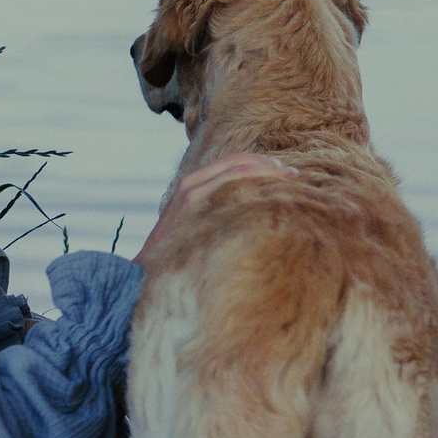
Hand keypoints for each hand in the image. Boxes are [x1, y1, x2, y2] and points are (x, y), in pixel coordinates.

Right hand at [133, 154, 295, 263]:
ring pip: (238, 169)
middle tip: (292, 174)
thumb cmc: (171, 260)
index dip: (258, 163)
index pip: (230, 163)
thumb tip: (241, 220)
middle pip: (237, 162)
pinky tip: (274, 194)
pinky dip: (255, 182)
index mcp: (189, 186)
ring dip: (267, 171)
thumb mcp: (189, 231)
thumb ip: (211, 217)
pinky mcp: (195, 206)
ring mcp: (193, 194)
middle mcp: (191, 185)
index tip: (281, 172)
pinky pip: (231, 185)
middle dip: (268, 165)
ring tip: (289, 179)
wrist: (145, 275)